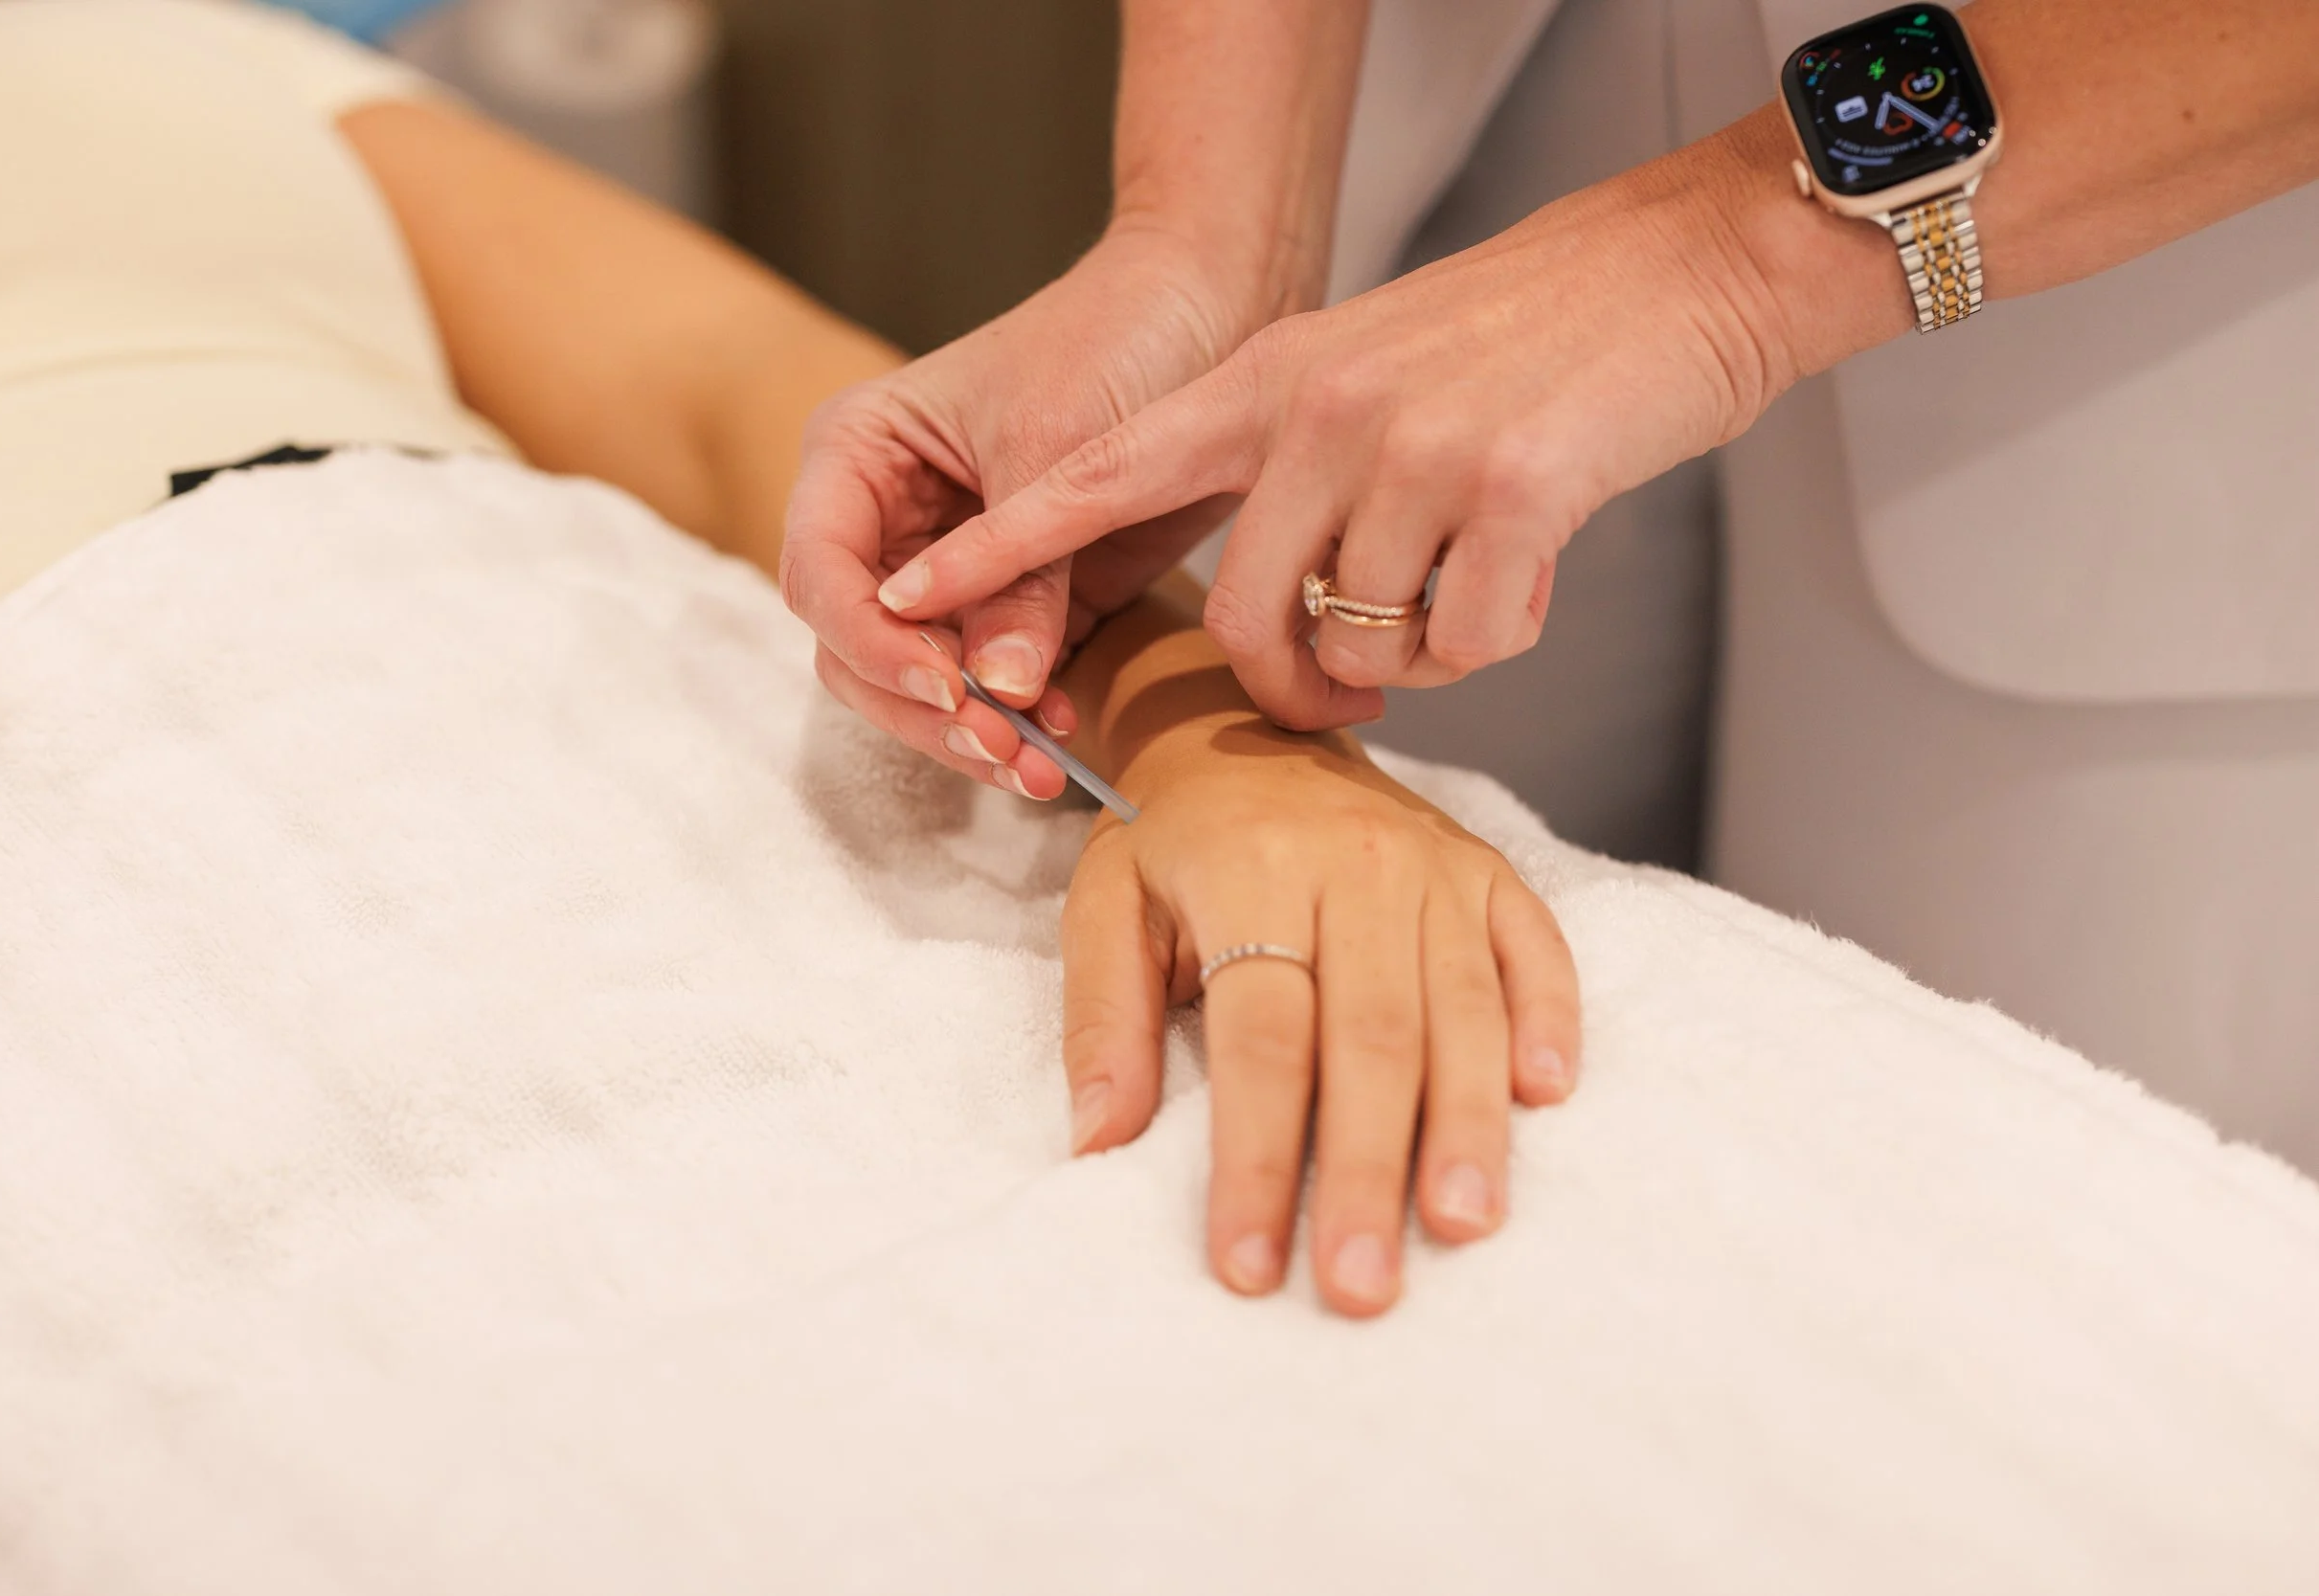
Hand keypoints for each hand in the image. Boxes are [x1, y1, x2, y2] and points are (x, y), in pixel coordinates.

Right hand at [778, 224, 1268, 794]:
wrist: (1215, 310)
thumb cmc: (1116, 336)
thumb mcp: (1056, 448)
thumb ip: (1022, 575)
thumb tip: (1000, 688)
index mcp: (858, 456)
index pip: (822, 575)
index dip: (870, 643)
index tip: (944, 688)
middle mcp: (888, 520)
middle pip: (857, 648)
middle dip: (922, 707)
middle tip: (997, 747)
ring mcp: (951, 568)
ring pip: (920, 681)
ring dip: (969, 730)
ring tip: (1036, 764)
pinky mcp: (1017, 600)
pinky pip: (993, 681)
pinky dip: (1018, 717)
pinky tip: (1060, 734)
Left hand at [871, 136, 1798, 729]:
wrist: (1686, 272)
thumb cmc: (1529, 346)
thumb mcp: (1369, 375)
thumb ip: (1292, 473)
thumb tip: (1278, 619)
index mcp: (1270, 381)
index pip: (1100, 476)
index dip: (1004, 549)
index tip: (905, 599)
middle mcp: (1323, 408)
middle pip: (1247, 620)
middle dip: (1296, 686)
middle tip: (1353, 684)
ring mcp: (1415, 445)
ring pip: (1360, 645)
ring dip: (1413, 660)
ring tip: (1469, 587)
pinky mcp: (1514, 488)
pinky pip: (1465, 645)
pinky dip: (1496, 641)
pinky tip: (1528, 574)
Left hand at [1061, 710, 1580, 1317]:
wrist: (1238, 722)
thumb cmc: (1168, 840)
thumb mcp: (1103, 908)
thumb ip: (1105, 1022)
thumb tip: (1098, 1144)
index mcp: (1249, 873)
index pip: (1261, 1039)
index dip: (1254, 1158)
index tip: (1247, 1266)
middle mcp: (1354, 865)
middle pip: (1369, 1038)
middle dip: (1363, 1170)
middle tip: (1362, 1284)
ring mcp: (1434, 867)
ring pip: (1460, 1009)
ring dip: (1466, 1124)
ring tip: (1463, 1224)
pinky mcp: (1489, 870)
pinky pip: (1535, 948)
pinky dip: (1549, 1020)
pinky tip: (1547, 1098)